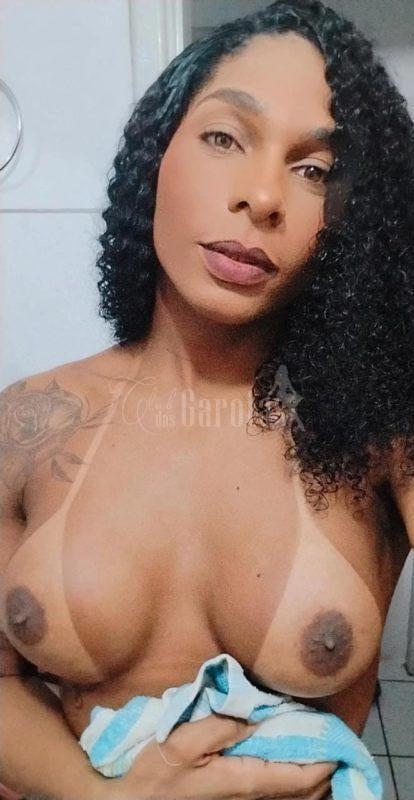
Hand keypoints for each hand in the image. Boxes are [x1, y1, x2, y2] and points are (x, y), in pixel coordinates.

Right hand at [109, 714, 336, 798]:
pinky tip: (283, 760)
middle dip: (323, 769)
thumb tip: (255, 715)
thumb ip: (221, 725)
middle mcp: (248, 798)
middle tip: (333, 741)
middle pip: (302, 792)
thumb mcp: (183, 741)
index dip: (324, 761)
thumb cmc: (153, 774)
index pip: (300, 778)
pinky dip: (287, 779)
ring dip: (308, 776)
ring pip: (288, 796)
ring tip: (315, 748)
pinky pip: (271, 793)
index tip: (337, 740)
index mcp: (243, 781)